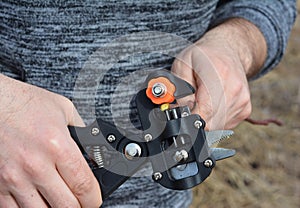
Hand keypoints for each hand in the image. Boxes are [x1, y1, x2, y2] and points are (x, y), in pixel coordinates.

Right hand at [0, 75, 101, 206]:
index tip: (94, 200)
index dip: (94, 199)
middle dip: (79, 206)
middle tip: (81, 202)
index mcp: (57, 146)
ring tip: (60, 201)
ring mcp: (15, 178)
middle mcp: (36, 165)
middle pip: (67, 205)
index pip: (84, 185)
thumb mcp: (64, 110)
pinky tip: (39, 201)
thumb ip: (83, 132)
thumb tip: (95, 151)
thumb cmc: (25, 103)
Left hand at [172, 18, 266, 129]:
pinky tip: (212, 103)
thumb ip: (179, 90)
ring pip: (217, 126)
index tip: (181, 113)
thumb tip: (181, 112)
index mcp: (218, 74)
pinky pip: (224, 124)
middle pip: (211, 122)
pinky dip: (214, 119)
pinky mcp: (245, 109)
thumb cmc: (202, 57)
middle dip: (195, 118)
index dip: (190, 117)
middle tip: (189, 105)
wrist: (227, 51)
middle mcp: (235, 89)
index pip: (205, 110)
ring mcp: (242, 100)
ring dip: (205, 118)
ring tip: (202, 99)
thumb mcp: (182, 65)